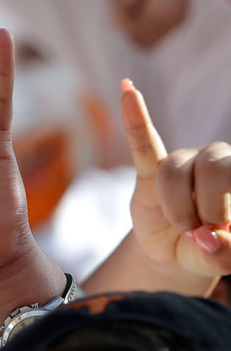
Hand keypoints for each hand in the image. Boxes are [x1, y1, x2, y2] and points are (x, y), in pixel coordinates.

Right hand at [120, 78, 230, 275]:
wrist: (176, 252)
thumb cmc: (209, 248)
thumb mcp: (223, 259)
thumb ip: (226, 254)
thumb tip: (209, 237)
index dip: (225, 207)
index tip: (220, 234)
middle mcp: (217, 161)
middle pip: (212, 166)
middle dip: (207, 206)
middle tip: (201, 233)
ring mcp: (184, 162)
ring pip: (174, 172)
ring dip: (177, 208)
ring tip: (182, 228)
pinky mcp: (150, 170)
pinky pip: (142, 141)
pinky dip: (135, 118)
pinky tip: (128, 91)